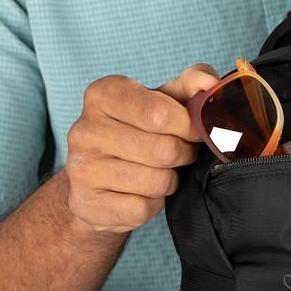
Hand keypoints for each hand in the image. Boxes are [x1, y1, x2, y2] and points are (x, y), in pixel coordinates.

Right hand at [65, 64, 219, 232]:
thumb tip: (210, 82)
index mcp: (103, 94)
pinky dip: (154, 203)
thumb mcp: (164, 100)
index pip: (159, 113)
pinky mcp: (86, 203)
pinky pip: (143, 208)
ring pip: (157, 181)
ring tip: (160, 171)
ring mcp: (80, 168)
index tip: (194, 130)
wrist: (98, 179)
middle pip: (164, 150)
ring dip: (170, 180)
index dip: (188, 126)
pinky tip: (141, 193)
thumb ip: (191, 84)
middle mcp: (84, 129)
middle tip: (181, 153)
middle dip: (184, 154)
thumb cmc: (139, 131)